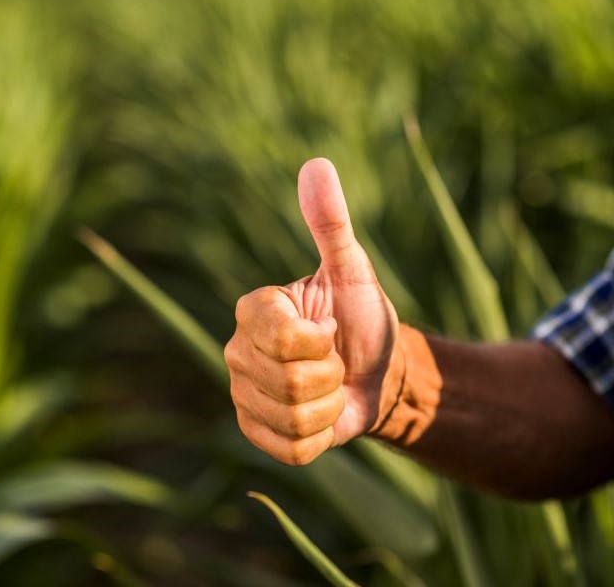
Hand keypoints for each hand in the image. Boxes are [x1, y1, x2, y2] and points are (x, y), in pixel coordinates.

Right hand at [224, 158, 398, 464]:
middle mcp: (237, 351)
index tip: (330, 326)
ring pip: (293, 417)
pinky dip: (321, 435)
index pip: (283, 338)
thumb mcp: (353, 270)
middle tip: (333, 358)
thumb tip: (317, 165)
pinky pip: (293, 448)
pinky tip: (321, 414)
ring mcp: (242, 394)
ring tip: (329, 385)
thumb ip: (331, 224)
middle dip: (331, 374)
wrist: (376, 372)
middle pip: (290, 382)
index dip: (320, 340)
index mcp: (253, 310)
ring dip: (329, 404)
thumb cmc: (363, 317)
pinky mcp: (254, 432)